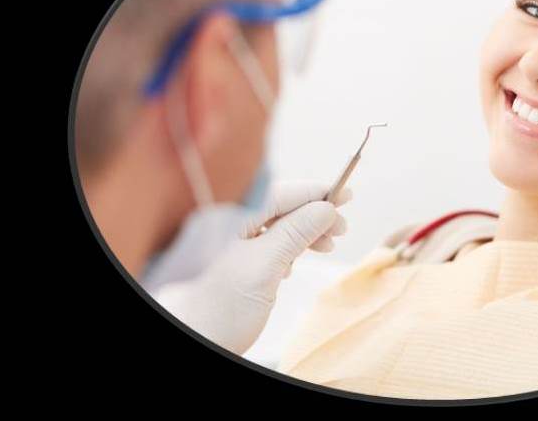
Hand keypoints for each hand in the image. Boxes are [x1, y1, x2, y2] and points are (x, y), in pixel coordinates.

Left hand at [153, 180, 350, 354]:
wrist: (192, 345)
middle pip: (279, 207)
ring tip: (326, 246)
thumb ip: (295, 233)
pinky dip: (288, 248)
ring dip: (304, 233)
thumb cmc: (217, 311)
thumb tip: (325, 209)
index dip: (315, 193)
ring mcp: (227, 242)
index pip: (280, 192)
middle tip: (341, 229)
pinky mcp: (232, 261)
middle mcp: (226, 223)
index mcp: (228, 217)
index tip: (345, 194)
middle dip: (313, 216)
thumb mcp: (264, 268)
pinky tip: (295, 263)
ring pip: (276, 225)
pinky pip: (266, 242)